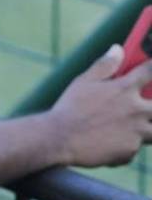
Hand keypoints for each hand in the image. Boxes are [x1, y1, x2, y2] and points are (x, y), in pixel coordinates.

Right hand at [50, 44, 151, 167]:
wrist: (57, 139)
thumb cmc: (68, 109)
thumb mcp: (83, 82)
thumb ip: (104, 65)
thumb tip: (117, 48)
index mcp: (125, 88)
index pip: (150, 71)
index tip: (149, 72)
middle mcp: (136, 109)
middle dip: (151, 107)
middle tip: (138, 111)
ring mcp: (135, 131)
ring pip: (151, 132)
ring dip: (142, 131)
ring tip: (123, 131)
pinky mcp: (128, 150)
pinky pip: (132, 149)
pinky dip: (123, 149)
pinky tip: (107, 146)